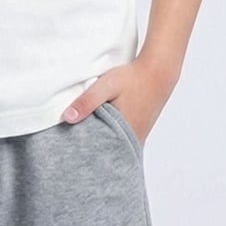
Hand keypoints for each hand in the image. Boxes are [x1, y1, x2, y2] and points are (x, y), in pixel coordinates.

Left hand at [59, 56, 178, 144]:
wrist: (158, 72)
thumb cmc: (132, 78)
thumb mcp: (106, 85)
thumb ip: (87, 101)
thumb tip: (67, 118)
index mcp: (123, 134)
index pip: (98, 152)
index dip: (84, 152)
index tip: (70, 150)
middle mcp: (132, 140)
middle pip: (106, 151)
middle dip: (91, 149)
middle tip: (73, 146)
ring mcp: (137, 137)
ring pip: (114, 145)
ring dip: (101, 142)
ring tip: (84, 137)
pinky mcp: (139, 130)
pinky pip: (121, 139)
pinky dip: (111, 135)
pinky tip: (102, 128)